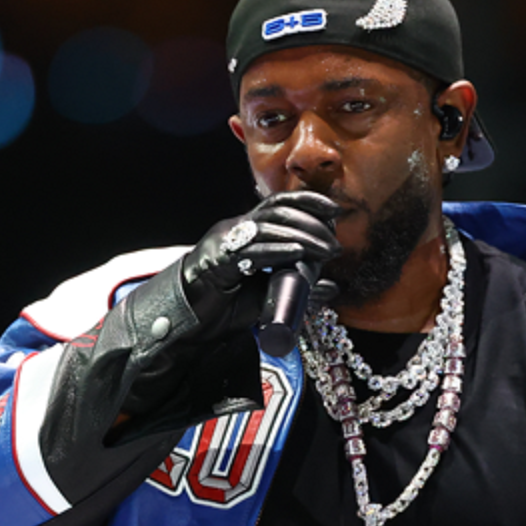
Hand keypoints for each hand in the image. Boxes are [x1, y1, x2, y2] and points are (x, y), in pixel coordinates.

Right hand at [180, 191, 341, 331]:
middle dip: (312, 223)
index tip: (336, 211)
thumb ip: (296, 288)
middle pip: (278, 211)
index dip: (309, 201)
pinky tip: (297, 255)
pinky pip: (251, 251)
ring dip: (302, 237)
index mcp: (246, 230)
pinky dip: (277, 251)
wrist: (188, 324)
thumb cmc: (224, 307)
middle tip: (335, 244)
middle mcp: (234, 229)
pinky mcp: (216, 261)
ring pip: (267, 227)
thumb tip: (331, 288)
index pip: (280, 203)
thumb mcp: (267, 295)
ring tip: (326, 251)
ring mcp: (224, 242)